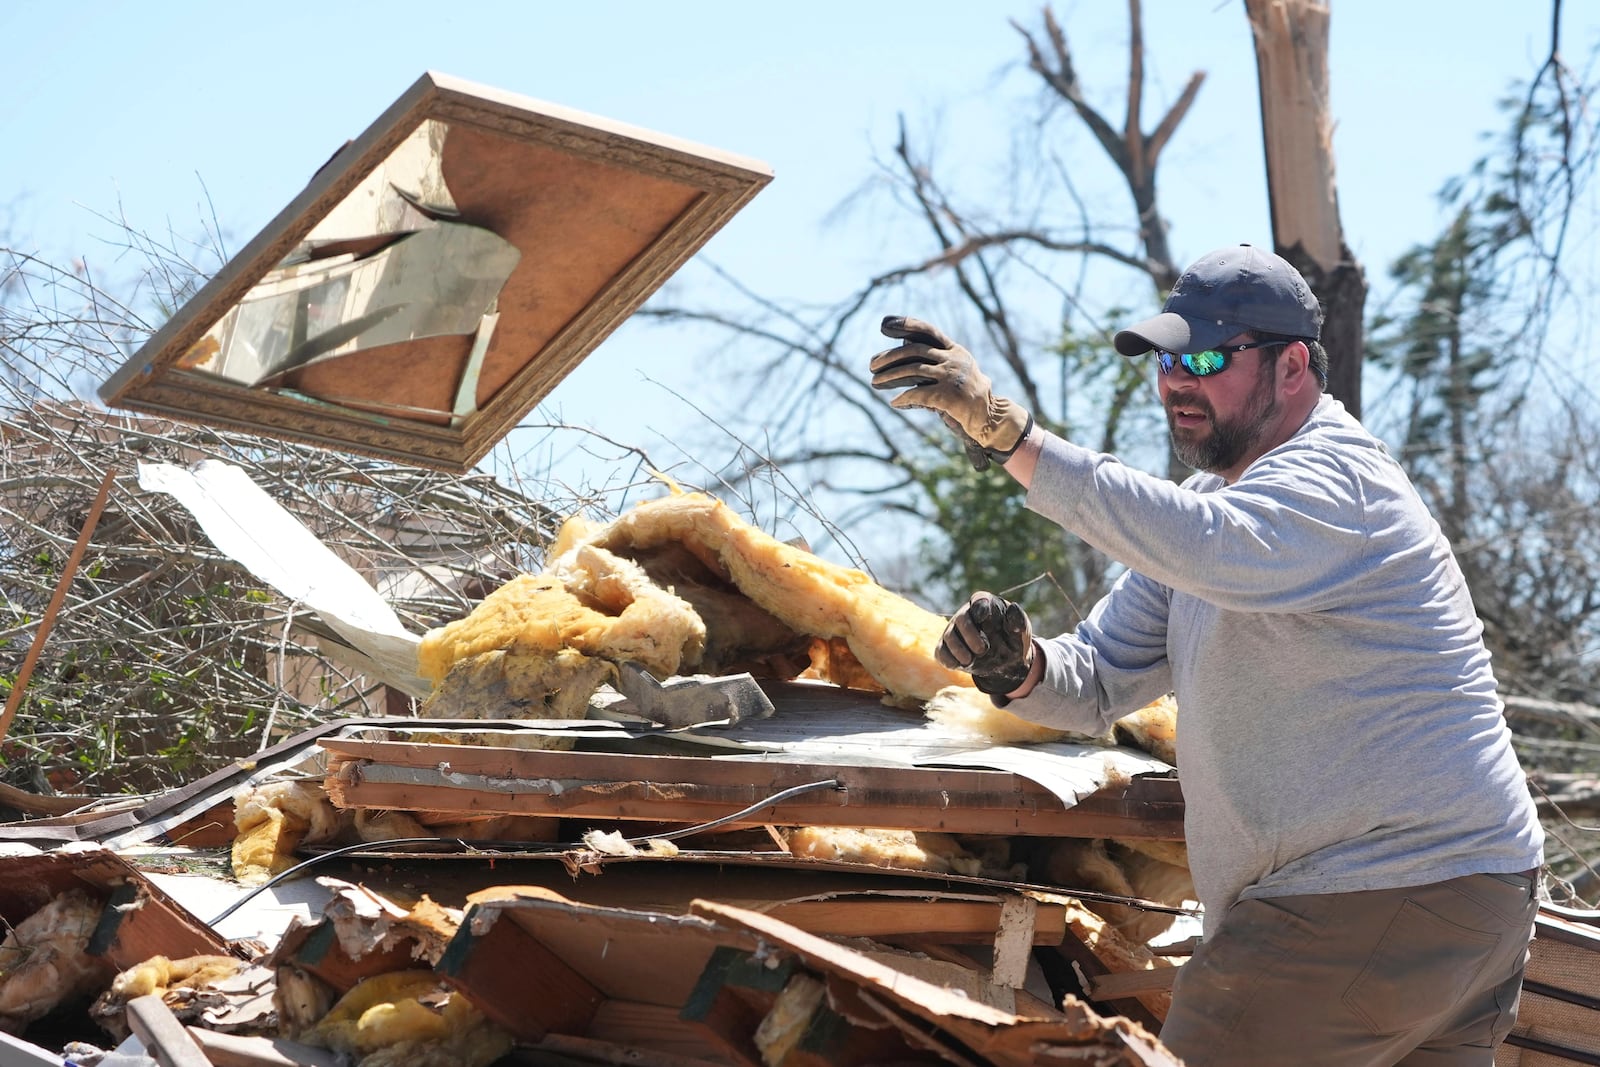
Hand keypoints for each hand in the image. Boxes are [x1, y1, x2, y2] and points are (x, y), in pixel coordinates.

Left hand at [870, 317, 1032, 465]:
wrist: (989, 416)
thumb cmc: (966, 395)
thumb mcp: (955, 371)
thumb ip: (935, 360)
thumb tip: (903, 348)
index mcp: (955, 350)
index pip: (928, 331)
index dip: (906, 325)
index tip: (885, 324)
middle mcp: (954, 359)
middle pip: (914, 350)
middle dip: (889, 356)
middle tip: (872, 365)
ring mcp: (953, 376)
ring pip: (913, 371)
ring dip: (889, 377)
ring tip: (875, 382)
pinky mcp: (950, 396)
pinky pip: (919, 394)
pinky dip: (904, 398)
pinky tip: (895, 402)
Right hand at [936, 591, 1034, 698]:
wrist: (1006, 664)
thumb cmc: (1013, 642)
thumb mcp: (1021, 633)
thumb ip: (1018, 621)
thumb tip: (1013, 607)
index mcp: (987, 606)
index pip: (979, 599)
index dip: (980, 607)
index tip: (983, 617)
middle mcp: (967, 615)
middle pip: (961, 618)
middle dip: (969, 634)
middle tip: (982, 650)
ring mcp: (954, 631)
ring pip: (949, 636)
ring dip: (959, 650)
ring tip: (971, 660)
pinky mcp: (947, 648)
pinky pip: (940, 651)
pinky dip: (948, 659)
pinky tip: (959, 665)